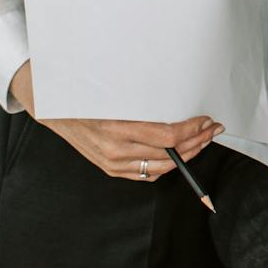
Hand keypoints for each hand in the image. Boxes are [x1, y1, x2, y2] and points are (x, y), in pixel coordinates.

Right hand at [8, 61, 222, 179]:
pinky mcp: (112, 170)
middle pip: (170, 154)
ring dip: (188, 154)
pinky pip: (147, 174)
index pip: (168, 137)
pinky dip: (167, 165)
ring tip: (202, 141)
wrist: (55, 110)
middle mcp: (116, 150)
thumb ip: (146, 101)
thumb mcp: (115, 93)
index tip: (206, 120)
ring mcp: (114, 164)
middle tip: (212, 129)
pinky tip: (180, 153)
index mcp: (118, 128)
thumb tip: (182, 101)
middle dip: (197, 141)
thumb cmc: (86, 96)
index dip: (192, 130)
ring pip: (163, 167)